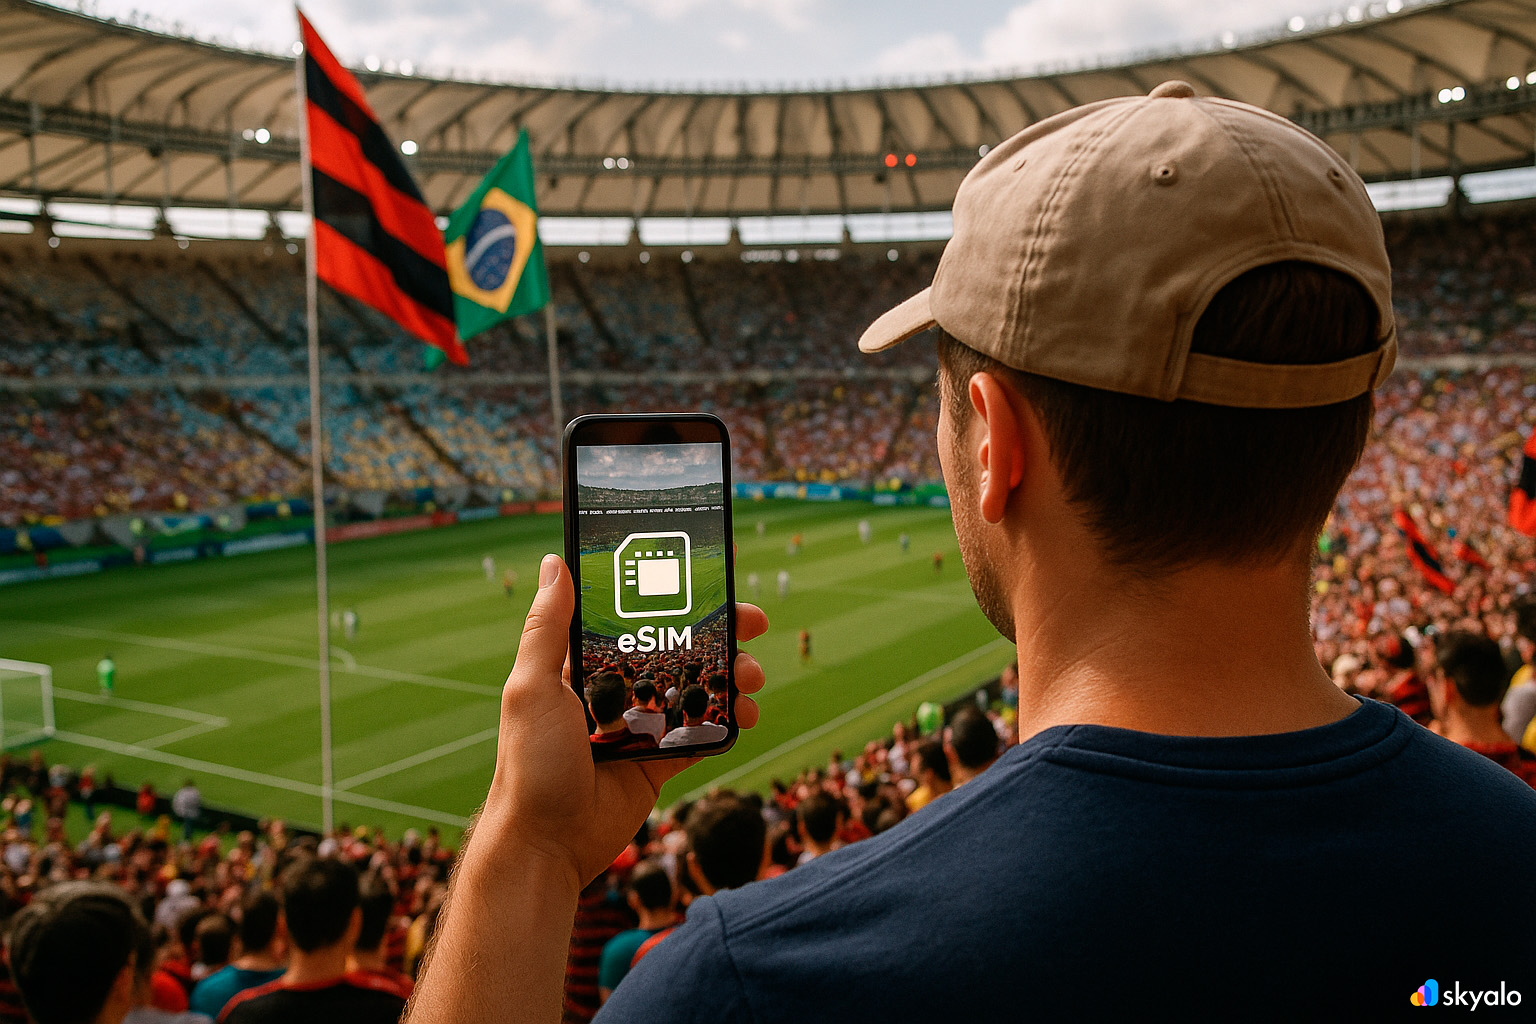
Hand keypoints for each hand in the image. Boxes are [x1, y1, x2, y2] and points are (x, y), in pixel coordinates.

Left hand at [484, 553, 768, 886]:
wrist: (546, 845)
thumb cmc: (529, 765)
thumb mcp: (531, 689)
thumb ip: (546, 629)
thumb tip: (555, 563)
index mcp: (585, 666)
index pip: (634, 616)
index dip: (672, 593)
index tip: (710, 572)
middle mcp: (615, 690)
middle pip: (677, 647)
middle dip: (718, 631)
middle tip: (753, 619)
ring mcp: (640, 725)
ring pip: (697, 687)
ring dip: (731, 675)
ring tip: (753, 675)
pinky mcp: (659, 760)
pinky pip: (703, 733)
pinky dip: (730, 720)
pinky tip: (749, 712)